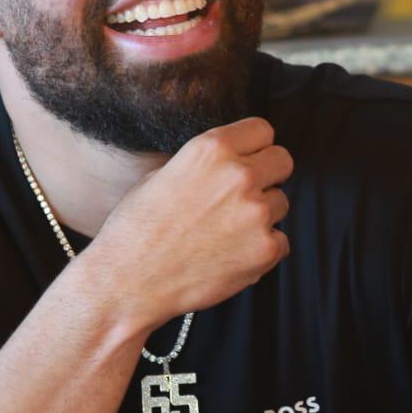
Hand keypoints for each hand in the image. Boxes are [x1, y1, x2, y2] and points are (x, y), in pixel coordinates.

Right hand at [90, 117, 292, 324]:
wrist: (128, 282)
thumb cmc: (136, 230)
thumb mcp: (162, 175)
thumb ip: (203, 164)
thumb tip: (227, 162)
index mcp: (211, 149)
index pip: (263, 130)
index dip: (255, 147)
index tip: (250, 160)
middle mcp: (239, 175)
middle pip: (283, 161)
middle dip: (268, 176)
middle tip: (244, 196)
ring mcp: (256, 213)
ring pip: (281, 203)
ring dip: (262, 215)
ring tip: (225, 233)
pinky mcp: (265, 249)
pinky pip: (280, 241)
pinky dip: (262, 250)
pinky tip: (230, 256)